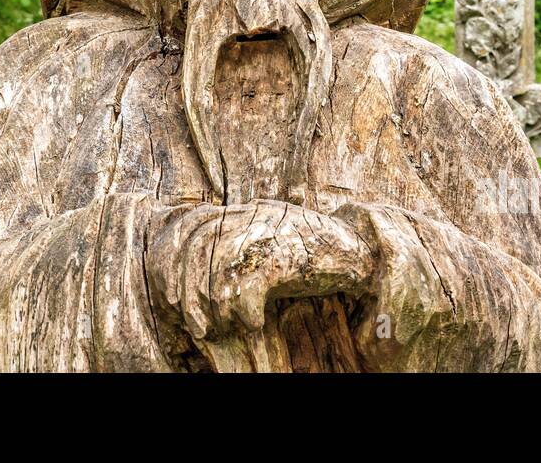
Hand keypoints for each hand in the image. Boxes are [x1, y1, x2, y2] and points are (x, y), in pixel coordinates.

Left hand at [148, 200, 374, 341]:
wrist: (370, 254)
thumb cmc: (317, 262)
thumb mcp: (271, 254)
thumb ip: (241, 259)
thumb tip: (198, 294)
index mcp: (247, 212)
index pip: (193, 223)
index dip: (172, 260)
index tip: (171, 299)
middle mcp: (256, 213)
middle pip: (198, 240)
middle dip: (187, 287)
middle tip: (195, 325)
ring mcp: (274, 228)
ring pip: (220, 259)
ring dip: (212, 302)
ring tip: (218, 329)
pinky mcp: (292, 249)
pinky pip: (254, 277)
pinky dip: (246, 306)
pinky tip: (254, 325)